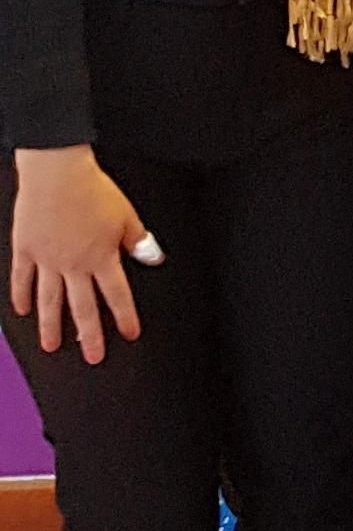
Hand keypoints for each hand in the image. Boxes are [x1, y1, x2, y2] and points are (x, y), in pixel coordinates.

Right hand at [10, 145, 153, 363]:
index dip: (124, 317)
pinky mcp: (25, 250)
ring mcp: (46, 259)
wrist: (56, 173)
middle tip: (92, 357)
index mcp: (101, 257)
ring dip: (51, 325)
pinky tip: (22, 312)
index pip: (117, 295)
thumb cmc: (92, 191)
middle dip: (88, 335)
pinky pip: (22, 279)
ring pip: (49, 300)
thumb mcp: (127, 216)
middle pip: (82, 307)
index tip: (129, 334)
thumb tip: (154, 258)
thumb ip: (138, 241)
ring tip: (52, 346)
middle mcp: (73, 264)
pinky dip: (21, 297)